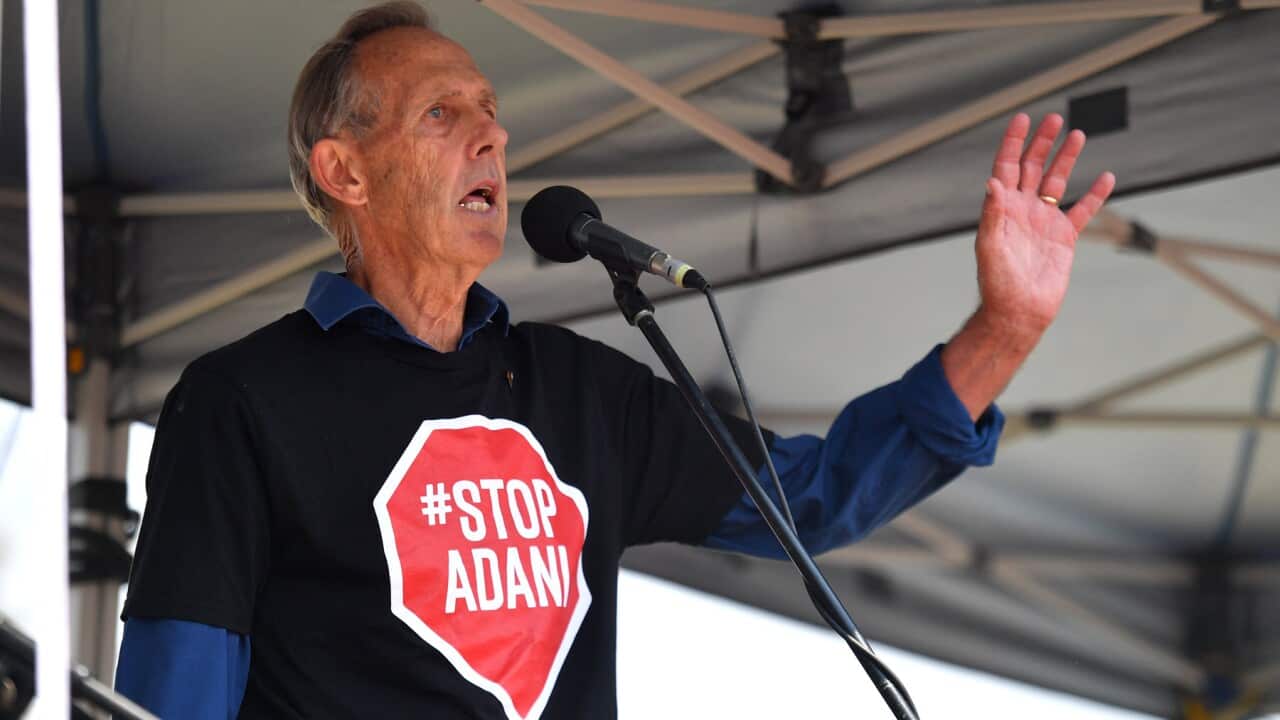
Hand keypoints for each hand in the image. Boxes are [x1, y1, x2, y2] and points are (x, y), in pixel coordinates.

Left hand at [976, 113, 1115, 334]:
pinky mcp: (1064, 238)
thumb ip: (992, 213)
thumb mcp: (990, 247)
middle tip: (1053, 118)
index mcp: (1001, 209)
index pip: (1006, 168)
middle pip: (1033, 168)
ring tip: (1077, 134)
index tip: (1022, 119)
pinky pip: (1083, 211)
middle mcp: (1022, 211)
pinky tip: (1106, 177)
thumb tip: (992, 182)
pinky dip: (1095, 195)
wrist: (1018, 313)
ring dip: (1066, 159)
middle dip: (1041, 143)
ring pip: (1057, 183)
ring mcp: (1044, 222)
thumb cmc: (997, 284)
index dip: (1013, 143)